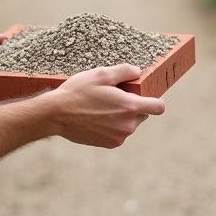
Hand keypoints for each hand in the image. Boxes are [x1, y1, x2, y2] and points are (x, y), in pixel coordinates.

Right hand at [43, 65, 165, 147]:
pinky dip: (113, 126)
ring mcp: (118, 137)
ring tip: (102, 107)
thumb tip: (137, 72)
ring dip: (122, 116)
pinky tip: (97, 117)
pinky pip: (118, 133)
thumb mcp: (101, 74)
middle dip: (133, 106)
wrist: (56, 114)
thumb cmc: (78, 92)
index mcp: (129, 107)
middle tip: (115, 97)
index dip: (155, 99)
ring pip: (129, 124)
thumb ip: (124, 71)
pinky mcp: (109, 144)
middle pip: (143, 115)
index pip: (158, 107)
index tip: (146, 95)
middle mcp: (127, 125)